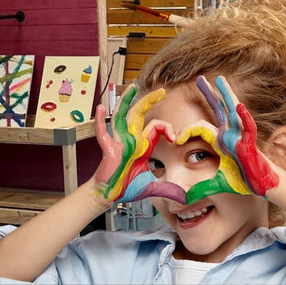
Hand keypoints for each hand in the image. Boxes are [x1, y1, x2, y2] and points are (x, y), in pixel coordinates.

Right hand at [94, 85, 185, 203]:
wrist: (111, 195)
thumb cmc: (127, 187)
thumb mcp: (152, 187)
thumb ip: (168, 190)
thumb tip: (185, 198)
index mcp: (143, 145)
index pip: (157, 127)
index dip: (167, 128)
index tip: (175, 138)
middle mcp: (131, 139)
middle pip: (140, 114)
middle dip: (150, 101)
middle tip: (162, 90)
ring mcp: (119, 142)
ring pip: (121, 117)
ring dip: (125, 102)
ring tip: (131, 87)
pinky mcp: (108, 149)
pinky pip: (103, 132)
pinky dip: (101, 121)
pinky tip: (100, 109)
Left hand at [185, 76, 278, 203]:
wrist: (262, 185)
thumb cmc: (243, 182)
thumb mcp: (216, 184)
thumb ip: (201, 189)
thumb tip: (184, 199)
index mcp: (221, 140)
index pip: (201, 127)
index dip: (187, 131)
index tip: (176, 138)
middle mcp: (230, 134)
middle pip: (218, 109)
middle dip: (209, 93)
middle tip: (200, 78)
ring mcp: (241, 136)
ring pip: (232, 111)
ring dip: (226, 95)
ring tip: (220, 80)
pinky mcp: (250, 142)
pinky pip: (247, 126)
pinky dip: (242, 116)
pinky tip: (237, 105)